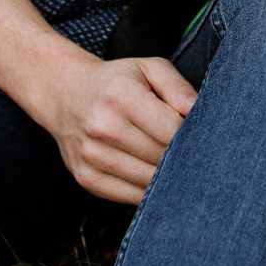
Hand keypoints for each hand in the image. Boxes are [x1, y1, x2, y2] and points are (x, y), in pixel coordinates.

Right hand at [36, 47, 195, 206]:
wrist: (65, 94)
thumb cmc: (115, 81)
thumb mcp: (148, 69)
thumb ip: (177, 86)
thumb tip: (198, 111)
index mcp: (120, 95)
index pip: (171, 130)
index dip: (192, 136)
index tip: (200, 136)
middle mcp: (102, 126)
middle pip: (160, 157)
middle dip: (182, 158)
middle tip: (194, 154)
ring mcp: (91, 156)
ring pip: (148, 181)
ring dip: (167, 178)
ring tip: (176, 165)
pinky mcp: (86, 178)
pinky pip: (130, 197)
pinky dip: (148, 192)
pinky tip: (154, 177)